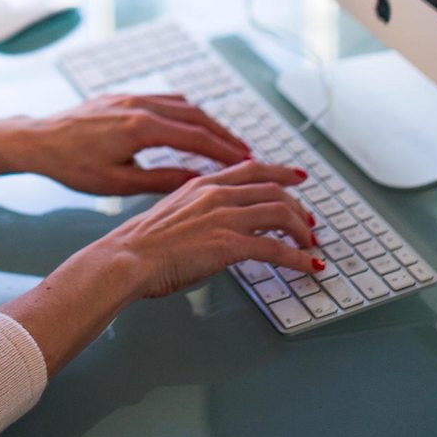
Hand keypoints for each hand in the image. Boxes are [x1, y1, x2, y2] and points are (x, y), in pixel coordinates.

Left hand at [9, 93, 254, 195]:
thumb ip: (163, 179)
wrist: (37, 141)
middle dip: (224, 135)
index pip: (196, 137)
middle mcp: (139, 104)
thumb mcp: (119, 183)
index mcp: (140, 127)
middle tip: (247, 153)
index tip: (248, 162)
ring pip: (182, 104)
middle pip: (196, 115)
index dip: (225, 151)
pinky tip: (193, 124)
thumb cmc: (72, 167)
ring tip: (226, 141)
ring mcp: (130, 96)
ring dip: (207, 121)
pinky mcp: (122, 95)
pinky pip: (164, 98)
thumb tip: (199, 181)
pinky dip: (185, 111)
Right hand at [99, 159, 319, 298]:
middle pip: (274, 189)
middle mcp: (216, 194)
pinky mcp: (228, 244)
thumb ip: (197, 212)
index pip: (252, 169)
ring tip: (310, 246)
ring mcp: (224, 217)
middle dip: (299, 207)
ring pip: (281, 213)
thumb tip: (213, 226)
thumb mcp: (171, 213)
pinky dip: (298, 258)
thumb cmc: (140, 245)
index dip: (280, 172)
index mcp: (202, 185)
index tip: (296, 177)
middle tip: (310, 223)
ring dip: (302, 231)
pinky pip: (276, 248)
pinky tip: (307, 267)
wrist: (126, 258)